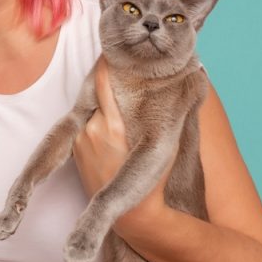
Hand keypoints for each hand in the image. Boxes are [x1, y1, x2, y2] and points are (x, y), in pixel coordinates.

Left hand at [73, 56, 176, 229]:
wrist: (132, 213)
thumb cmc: (155, 176)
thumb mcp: (164, 139)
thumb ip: (165, 108)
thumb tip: (186, 78)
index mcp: (117, 125)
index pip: (106, 81)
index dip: (107, 62)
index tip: (112, 49)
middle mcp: (94, 128)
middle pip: (98, 93)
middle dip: (109, 83)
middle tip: (119, 66)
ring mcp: (82, 138)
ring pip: (92, 109)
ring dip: (102, 105)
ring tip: (118, 106)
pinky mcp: (75, 146)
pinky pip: (86, 123)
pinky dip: (95, 120)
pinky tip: (108, 127)